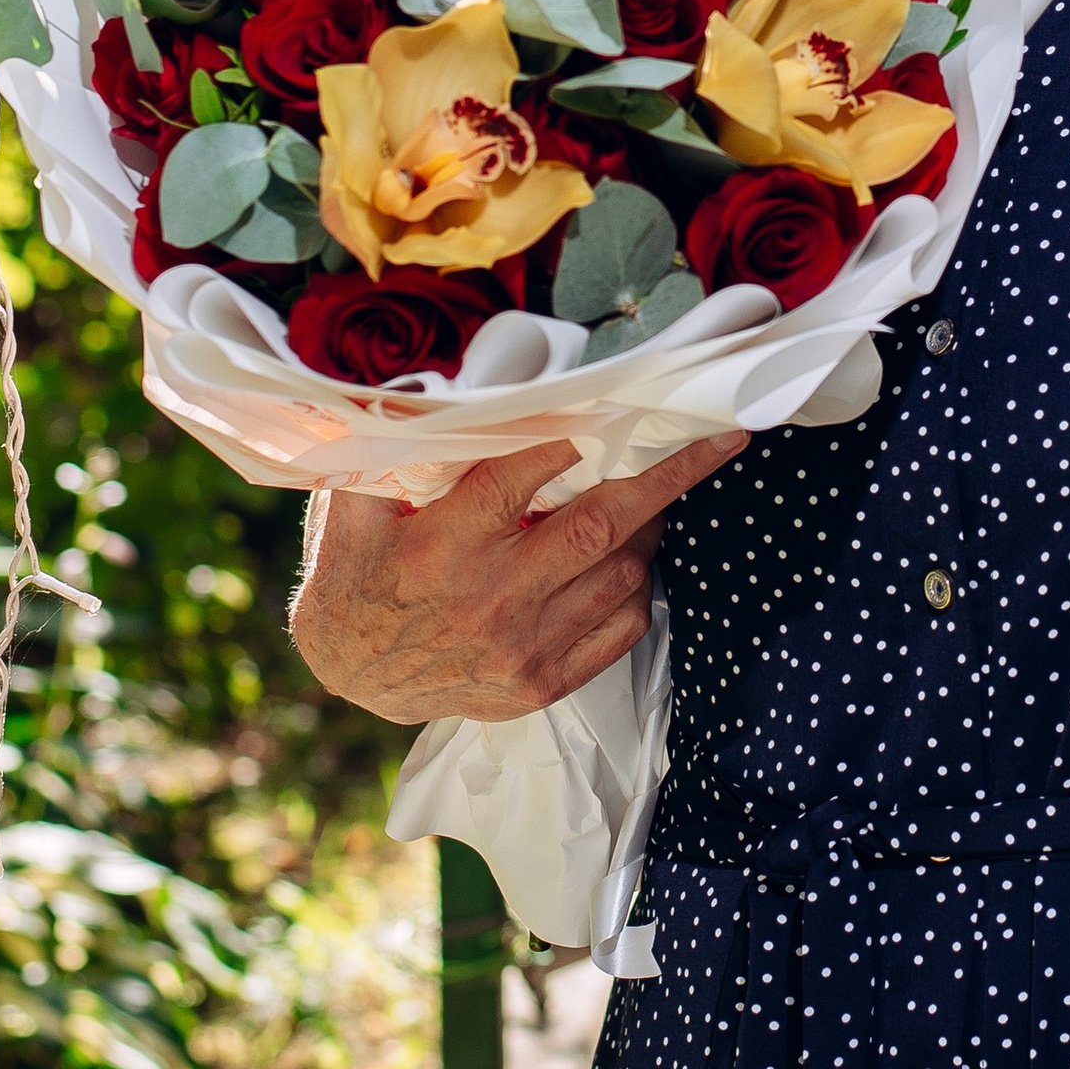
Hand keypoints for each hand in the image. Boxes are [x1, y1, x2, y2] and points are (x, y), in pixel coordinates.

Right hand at [289, 430, 747, 726]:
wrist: (351, 678)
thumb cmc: (357, 575)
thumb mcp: (353, 506)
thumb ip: (393, 451)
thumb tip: (428, 387)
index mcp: (442, 545)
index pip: (521, 476)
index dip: (575, 436)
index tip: (620, 402)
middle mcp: (489, 598)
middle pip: (598, 525)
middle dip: (667, 477)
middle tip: (719, 439)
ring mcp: (522, 646)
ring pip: (621, 574)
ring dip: (650, 528)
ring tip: (654, 494)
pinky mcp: (542, 681)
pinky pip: (621, 629)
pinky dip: (638, 587)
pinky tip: (629, 557)